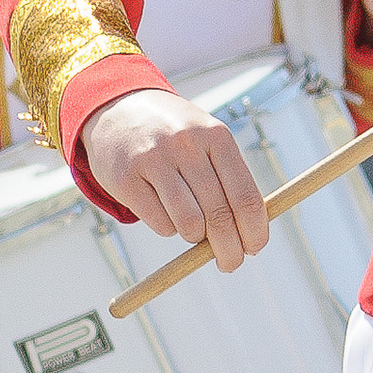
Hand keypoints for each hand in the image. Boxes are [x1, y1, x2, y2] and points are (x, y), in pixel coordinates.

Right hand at [82, 88, 271, 268]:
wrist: (118, 109)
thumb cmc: (174, 136)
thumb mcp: (207, 140)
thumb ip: (230, 179)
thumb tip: (251, 233)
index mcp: (216, 136)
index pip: (245, 196)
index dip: (254, 231)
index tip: (255, 248)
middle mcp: (186, 145)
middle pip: (219, 216)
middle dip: (229, 250)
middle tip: (230, 263)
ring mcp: (153, 160)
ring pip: (189, 224)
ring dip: (196, 238)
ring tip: (194, 231)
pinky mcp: (126, 179)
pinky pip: (160, 224)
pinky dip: (169, 229)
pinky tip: (166, 214)